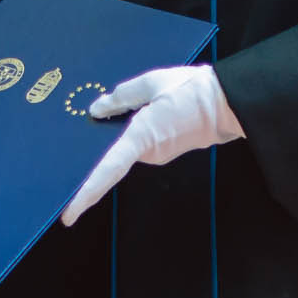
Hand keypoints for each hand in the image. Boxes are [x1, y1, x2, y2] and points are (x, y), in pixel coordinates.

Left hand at [60, 65, 244, 226]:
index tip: (69, 214)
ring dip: (114, 138)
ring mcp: (159, 154)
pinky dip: (129, 134)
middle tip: (67, 160)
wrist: (230, 102)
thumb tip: (96, 109)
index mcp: (142, 138)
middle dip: (92, 159)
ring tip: (99, 117)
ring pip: (126, 149)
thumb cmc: (192, 90)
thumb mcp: (152, 83)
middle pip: (112, 160)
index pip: (107, 169)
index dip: (86, 193)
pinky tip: (126, 116)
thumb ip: (121, 97)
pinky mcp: (166, 149)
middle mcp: (149, 153)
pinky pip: (139, 144)